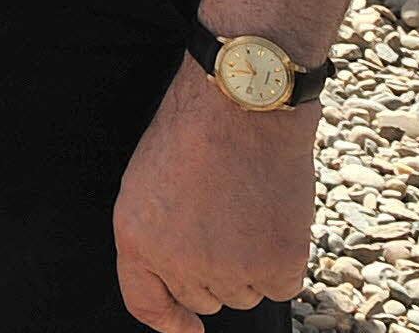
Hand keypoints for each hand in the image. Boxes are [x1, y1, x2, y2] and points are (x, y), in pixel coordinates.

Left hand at [111, 60, 314, 329]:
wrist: (241, 107)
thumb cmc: (194, 134)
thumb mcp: (147, 184)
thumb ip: (157, 237)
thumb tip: (181, 289)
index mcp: (136, 239)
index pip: (145, 302)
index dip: (168, 320)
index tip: (187, 328)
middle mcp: (179, 263)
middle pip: (204, 297)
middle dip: (213, 268)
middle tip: (221, 216)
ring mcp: (229, 269)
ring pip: (243, 292)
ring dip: (249, 264)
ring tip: (243, 208)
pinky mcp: (278, 265)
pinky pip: (280, 286)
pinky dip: (281, 261)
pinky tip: (271, 218)